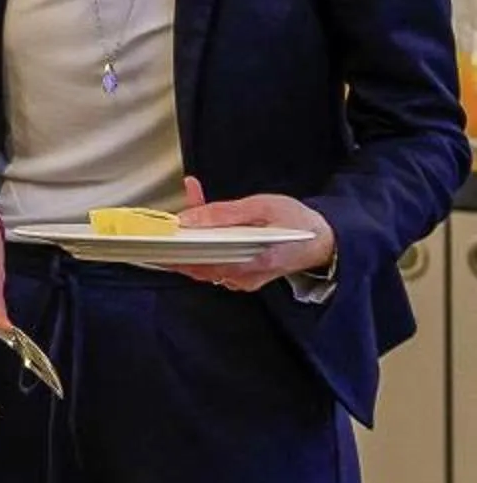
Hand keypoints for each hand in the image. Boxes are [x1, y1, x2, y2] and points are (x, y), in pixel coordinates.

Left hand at [176, 176, 335, 290]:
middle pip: (196, 262)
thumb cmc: (298, 222)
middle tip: (173, 212)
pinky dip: (204, 241)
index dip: (174, 249)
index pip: (200, 263)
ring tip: (193, 202)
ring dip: (191, 236)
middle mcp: (242, 277)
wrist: (324, 241)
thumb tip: (188, 219)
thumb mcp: (264, 207)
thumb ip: (225, 213)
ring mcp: (240, 280)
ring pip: (202, 261)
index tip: (158, 235)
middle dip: (181, 236)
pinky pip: (212, 261)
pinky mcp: (239, 276)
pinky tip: (204, 219)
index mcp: (252, 263)